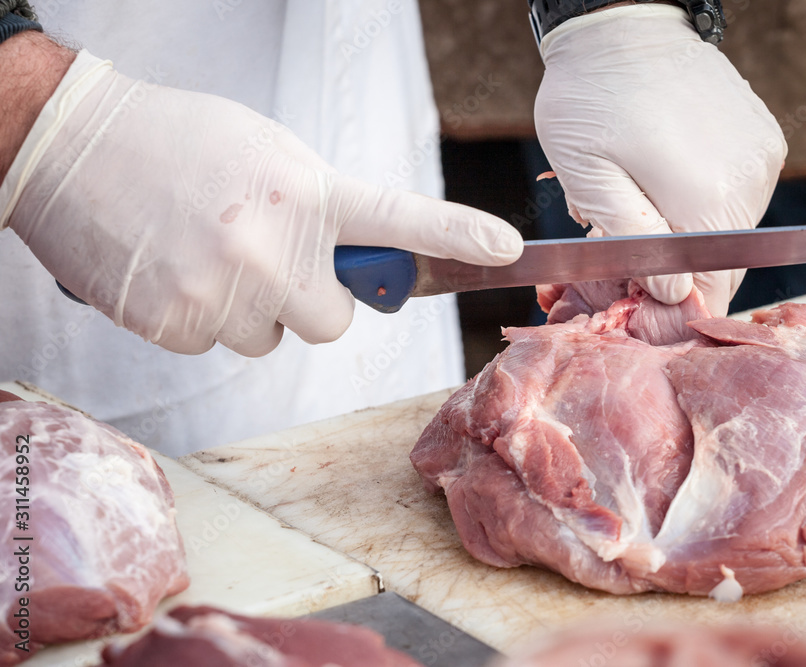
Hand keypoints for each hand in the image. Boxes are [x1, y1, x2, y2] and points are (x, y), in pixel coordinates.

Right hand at [1, 49, 522, 355]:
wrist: (71, 145)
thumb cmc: (177, 143)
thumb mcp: (269, 156)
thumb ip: (322, 208)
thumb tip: (359, 258)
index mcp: (304, 193)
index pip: (398, 218)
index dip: (456, 236)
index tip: (503, 247)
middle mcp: (271, 247)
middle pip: (335, 322)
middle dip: (311, 301)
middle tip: (269, 258)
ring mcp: (222, 292)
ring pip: (270, 338)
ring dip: (250, 309)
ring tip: (206, 253)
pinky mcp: (175, 324)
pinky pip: (215, 344)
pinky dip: (200, 317)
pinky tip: (174, 270)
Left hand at [534, 3, 785, 315]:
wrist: (624, 26)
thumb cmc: (592, 98)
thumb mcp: (589, 177)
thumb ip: (634, 241)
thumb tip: (673, 293)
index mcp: (707, 198)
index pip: (710, 289)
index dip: (674, 303)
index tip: (639, 293)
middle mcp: (750, 182)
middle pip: (722, 264)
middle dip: (676, 266)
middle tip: (627, 239)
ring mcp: (763, 160)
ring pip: (730, 233)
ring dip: (689, 232)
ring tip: (644, 197)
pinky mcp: (765, 141)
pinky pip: (740, 197)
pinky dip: (706, 201)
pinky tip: (669, 174)